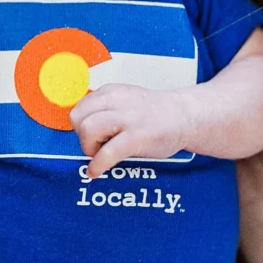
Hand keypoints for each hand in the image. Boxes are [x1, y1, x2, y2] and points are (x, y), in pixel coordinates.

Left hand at [70, 84, 186, 177]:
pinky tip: (97, 171)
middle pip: (78, 118)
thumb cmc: (153, 113)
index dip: (80, 127)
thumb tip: (81, 128)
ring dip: (89, 148)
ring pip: (88, 130)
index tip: (92, 136)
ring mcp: (127, 118)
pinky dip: (98, 165)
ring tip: (101, 155)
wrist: (185, 115)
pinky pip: (107, 153)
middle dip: (81, 137)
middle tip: (97, 146)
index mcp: (110, 92)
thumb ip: (103, 109)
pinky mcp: (137, 137)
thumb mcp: (124, 101)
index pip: (78, 108)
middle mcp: (116, 101)